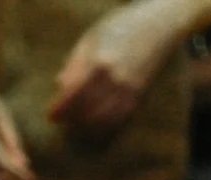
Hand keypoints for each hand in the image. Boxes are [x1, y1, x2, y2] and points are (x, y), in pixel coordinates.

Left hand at [49, 0, 187, 128]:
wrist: (159, 25)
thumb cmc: (121, 26)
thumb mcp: (91, 38)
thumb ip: (74, 63)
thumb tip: (59, 86)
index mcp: (99, 63)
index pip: (73, 96)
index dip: (59, 109)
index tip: (50, 115)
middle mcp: (115, 79)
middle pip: (85, 110)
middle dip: (70, 118)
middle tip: (59, 120)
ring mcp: (128, 89)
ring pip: (101, 118)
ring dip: (84, 124)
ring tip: (73, 121)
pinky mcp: (138, 94)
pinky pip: (118, 117)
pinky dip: (103, 123)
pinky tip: (93, 122)